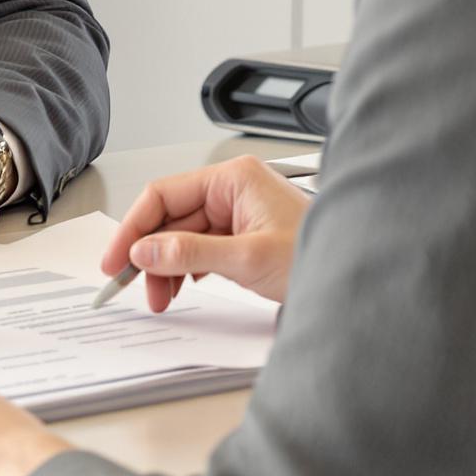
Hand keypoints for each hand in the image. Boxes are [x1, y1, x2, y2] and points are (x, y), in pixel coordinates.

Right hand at [101, 153, 309, 309]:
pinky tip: (179, 288)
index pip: (164, 194)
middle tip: (132, 285)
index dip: (134, 227)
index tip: (116, 259)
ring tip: (160, 297)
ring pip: (182, 236)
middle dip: (150, 253)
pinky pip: (200, 248)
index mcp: (233, 178)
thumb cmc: (318, 255)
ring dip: (166, 266)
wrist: (358, 278)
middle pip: (170, 217)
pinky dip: (185, 270)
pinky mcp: (242, 236)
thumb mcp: (247, 257)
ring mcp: (237, 212)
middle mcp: (232, 189)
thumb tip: (146, 249)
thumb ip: (190, 253)